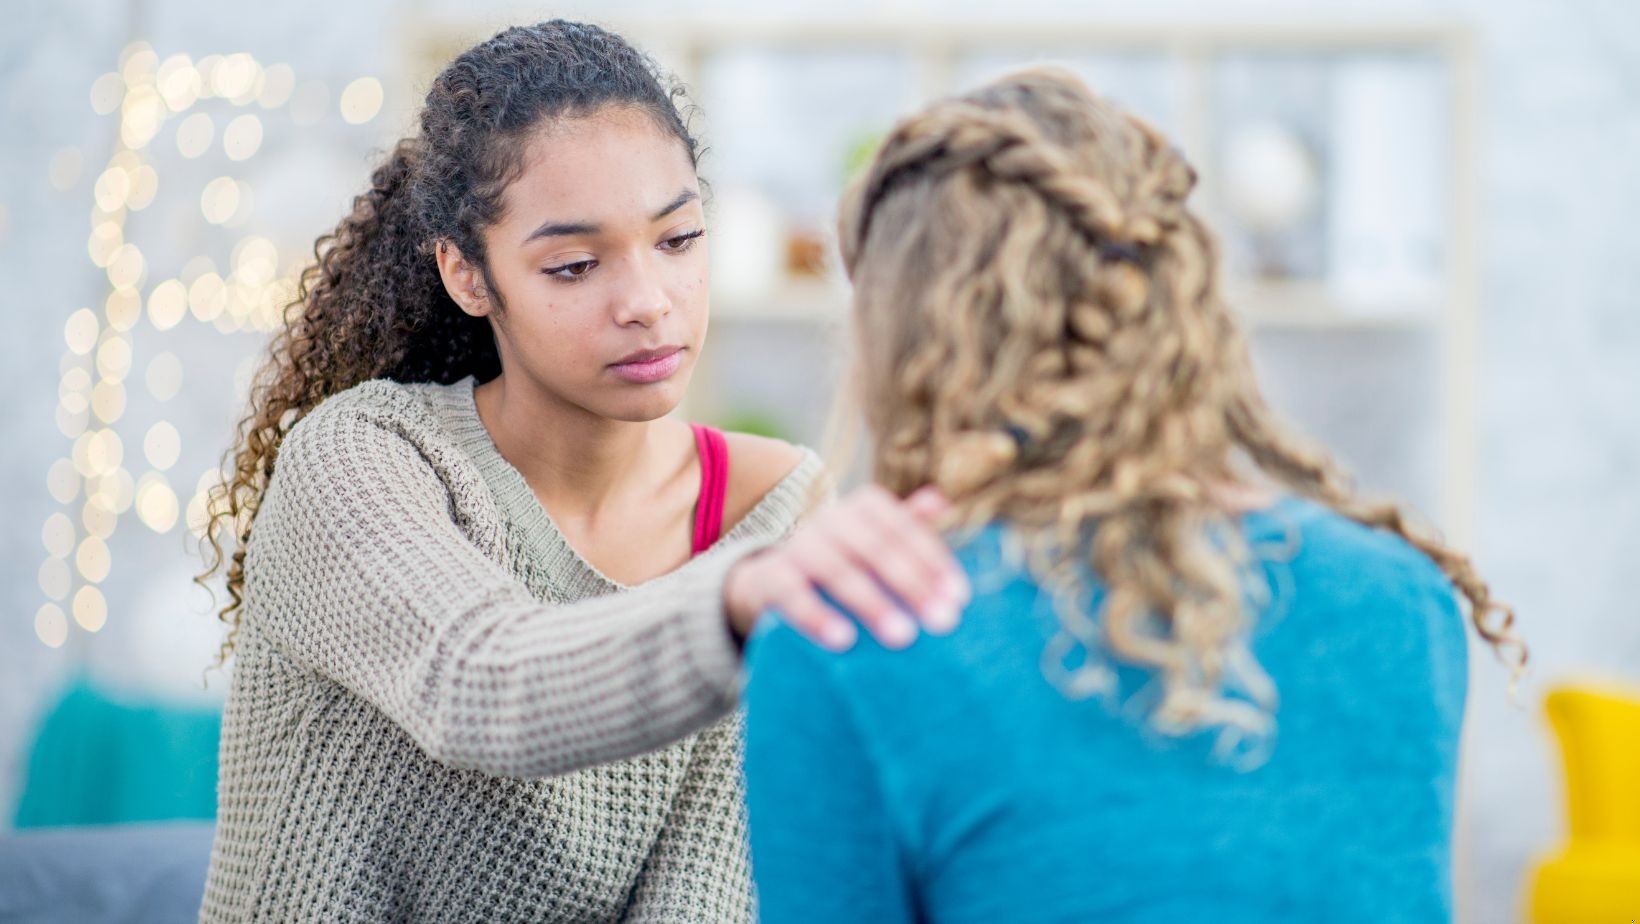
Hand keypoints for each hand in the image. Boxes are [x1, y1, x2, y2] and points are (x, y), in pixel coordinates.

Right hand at [722, 485, 969, 650]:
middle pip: (875, 548)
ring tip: (903, 637)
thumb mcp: (874, 540)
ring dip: (872, 603)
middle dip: (912, 585)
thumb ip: (906, 525)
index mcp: (862, 507)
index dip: (933, 561)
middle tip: (943, 622)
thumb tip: (942, 503)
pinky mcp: (771, 577)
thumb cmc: (842, 559)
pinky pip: (793, 594)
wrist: (771, 578)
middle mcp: (830, 519)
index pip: (903, 529)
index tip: (959, 598)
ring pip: (837, 570)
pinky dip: (817, 616)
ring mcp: (798, 546)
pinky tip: (844, 641)